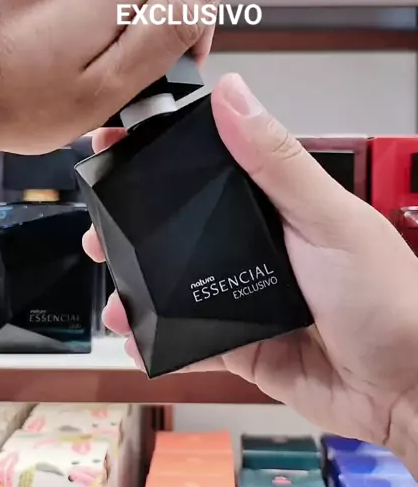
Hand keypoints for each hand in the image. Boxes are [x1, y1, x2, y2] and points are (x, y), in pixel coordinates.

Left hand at [0, 0, 230, 152]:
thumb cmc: (13, 96)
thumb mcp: (108, 85)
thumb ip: (169, 25)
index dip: (178, 50)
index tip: (146, 81)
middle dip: (146, 36)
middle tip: (108, 81)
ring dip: (116, 25)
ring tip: (79, 63)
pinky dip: (88, 11)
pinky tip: (61, 42)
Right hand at [85, 73, 417, 470]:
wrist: (408, 392)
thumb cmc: (388, 299)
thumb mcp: (328, 220)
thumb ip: (276, 162)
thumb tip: (232, 94)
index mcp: (279, 206)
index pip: (212, 167)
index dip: (163, 155)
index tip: (117, 141)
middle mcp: (259, 247)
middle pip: (183, 229)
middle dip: (134, 228)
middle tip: (99, 227)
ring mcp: (248, 298)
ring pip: (178, 287)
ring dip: (139, 288)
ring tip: (112, 293)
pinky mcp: (244, 346)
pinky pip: (191, 340)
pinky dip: (159, 341)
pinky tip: (134, 337)